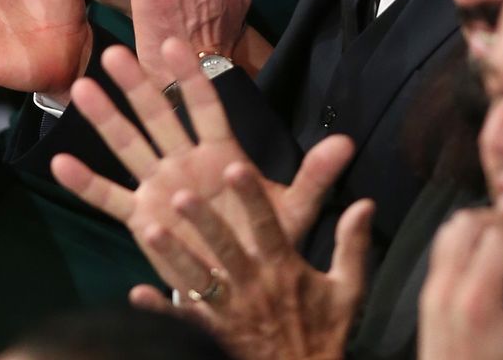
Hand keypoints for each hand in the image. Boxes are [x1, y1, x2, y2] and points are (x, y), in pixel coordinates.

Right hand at [51, 39, 352, 255]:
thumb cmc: (266, 237)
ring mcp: (160, 187)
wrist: (244, 281)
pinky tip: (61, 162)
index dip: (189, 75)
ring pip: (129, 146)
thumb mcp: (294, 208)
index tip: (173, 43)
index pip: (204, 105)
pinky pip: (110, 197)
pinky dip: (87, 182)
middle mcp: (185, 161)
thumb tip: (348, 143)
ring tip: (82, 88)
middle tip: (113, 51)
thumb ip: (316, 175)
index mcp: (221, 152)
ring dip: (106, 119)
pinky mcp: (141, 218)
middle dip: (137, 84)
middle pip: (158, 116)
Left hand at [130, 164, 371, 359]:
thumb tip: (365, 202)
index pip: (267, 226)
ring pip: (199, 279)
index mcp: (284, 270)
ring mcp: (230, 313)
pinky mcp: (214, 336)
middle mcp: (254, 287)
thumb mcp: (348, 288)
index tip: (236, 167)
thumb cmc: (325, 332)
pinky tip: (137, 293)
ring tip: (151, 230)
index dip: (251, 198)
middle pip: (225, 249)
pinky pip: (184, 321)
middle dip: (204, 221)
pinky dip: (161, 308)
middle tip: (180, 194)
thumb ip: (353, 244)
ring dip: (175, 255)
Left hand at [418, 209, 502, 359]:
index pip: (499, 236)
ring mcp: (432, 287)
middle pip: (471, 221)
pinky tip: (486, 267)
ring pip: (453, 226)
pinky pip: (443, 245)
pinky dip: (465, 242)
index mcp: (476, 299)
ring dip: (483, 232)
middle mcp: (447, 286)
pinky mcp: (427, 291)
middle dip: (502, 229)